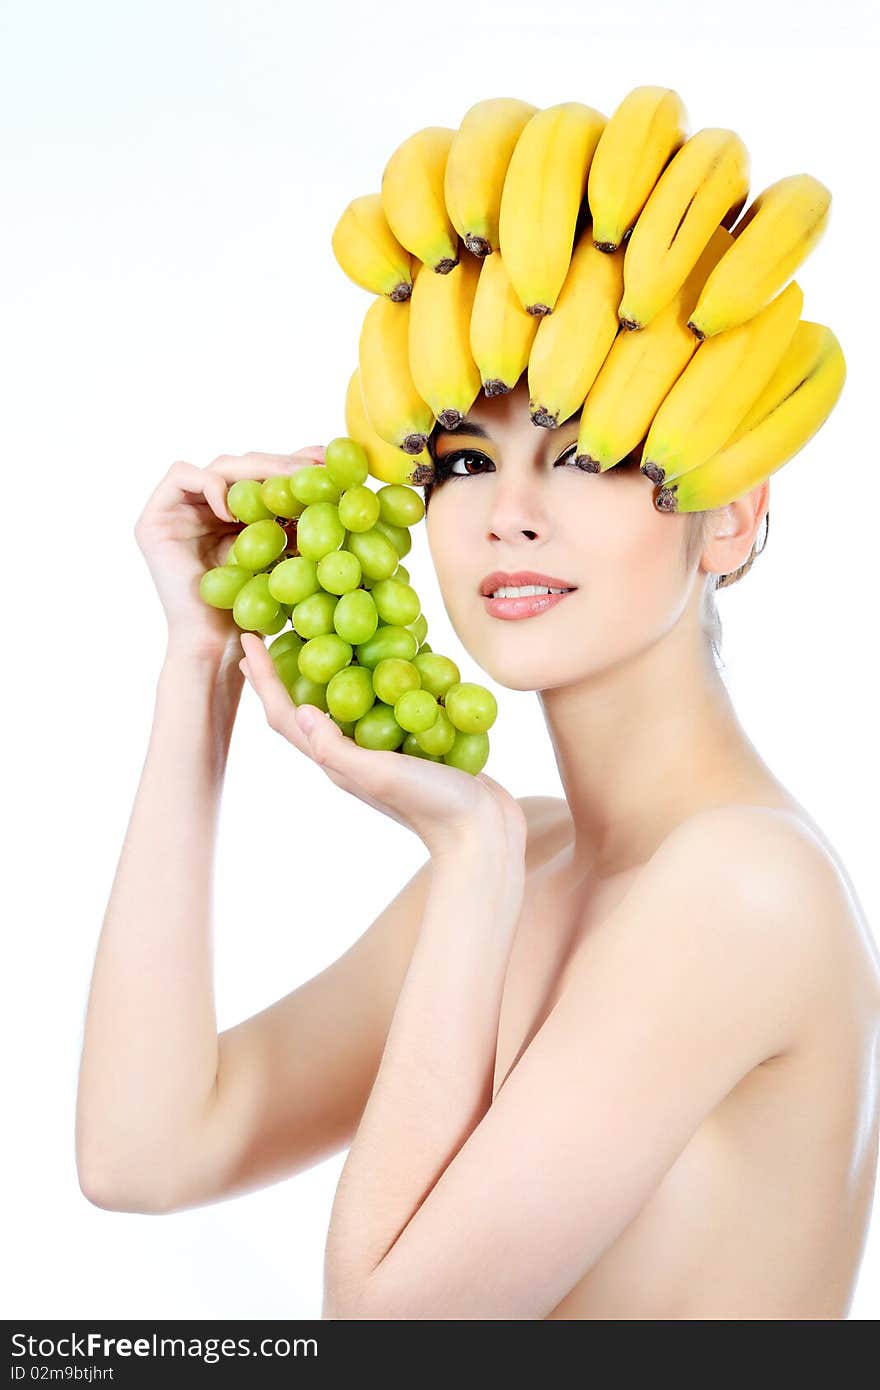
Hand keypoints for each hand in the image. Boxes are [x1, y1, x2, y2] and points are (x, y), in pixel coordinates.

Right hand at [134, 447, 325, 658]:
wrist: (219, 646)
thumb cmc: (255, 612)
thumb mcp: (285, 555)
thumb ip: (297, 520)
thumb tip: (337, 483)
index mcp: (234, 515)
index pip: (264, 474)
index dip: (293, 461)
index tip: (326, 461)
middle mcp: (205, 509)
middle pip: (243, 466)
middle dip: (280, 463)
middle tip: (313, 467)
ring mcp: (177, 512)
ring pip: (219, 467)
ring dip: (256, 470)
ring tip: (288, 487)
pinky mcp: (155, 519)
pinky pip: (181, 475)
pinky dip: (211, 485)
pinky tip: (233, 514)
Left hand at [238, 631, 527, 857]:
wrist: (480, 834)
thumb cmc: (432, 806)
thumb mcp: (380, 774)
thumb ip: (338, 748)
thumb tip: (301, 710)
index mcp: (336, 761)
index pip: (285, 715)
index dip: (263, 678)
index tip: (247, 639)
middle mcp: (351, 756)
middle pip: (302, 710)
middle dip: (280, 676)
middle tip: (265, 639)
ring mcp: (380, 753)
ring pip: (340, 706)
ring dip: (321, 676)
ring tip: (314, 643)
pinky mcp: (408, 748)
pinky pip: (378, 708)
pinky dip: (369, 682)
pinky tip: (381, 661)